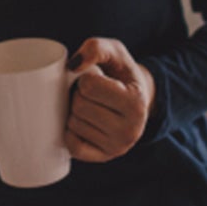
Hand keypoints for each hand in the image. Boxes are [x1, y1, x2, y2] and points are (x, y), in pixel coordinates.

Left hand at [66, 37, 155, 161]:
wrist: (135, 98)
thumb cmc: (119, 72)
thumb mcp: (114, 51)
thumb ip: (95, 48)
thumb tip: (73, 66)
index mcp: (136, 102)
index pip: (89, 85)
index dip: (85, 77)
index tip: (95, 78)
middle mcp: (131, 130)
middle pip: (79, 106)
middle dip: (78, 94)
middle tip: (89, 93)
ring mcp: (118, 147)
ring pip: (74, 125)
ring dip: (74, 112)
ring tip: (89, 106)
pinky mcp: (103, 157)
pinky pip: (73, 146)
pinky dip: (71, 132)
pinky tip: (81, 123)